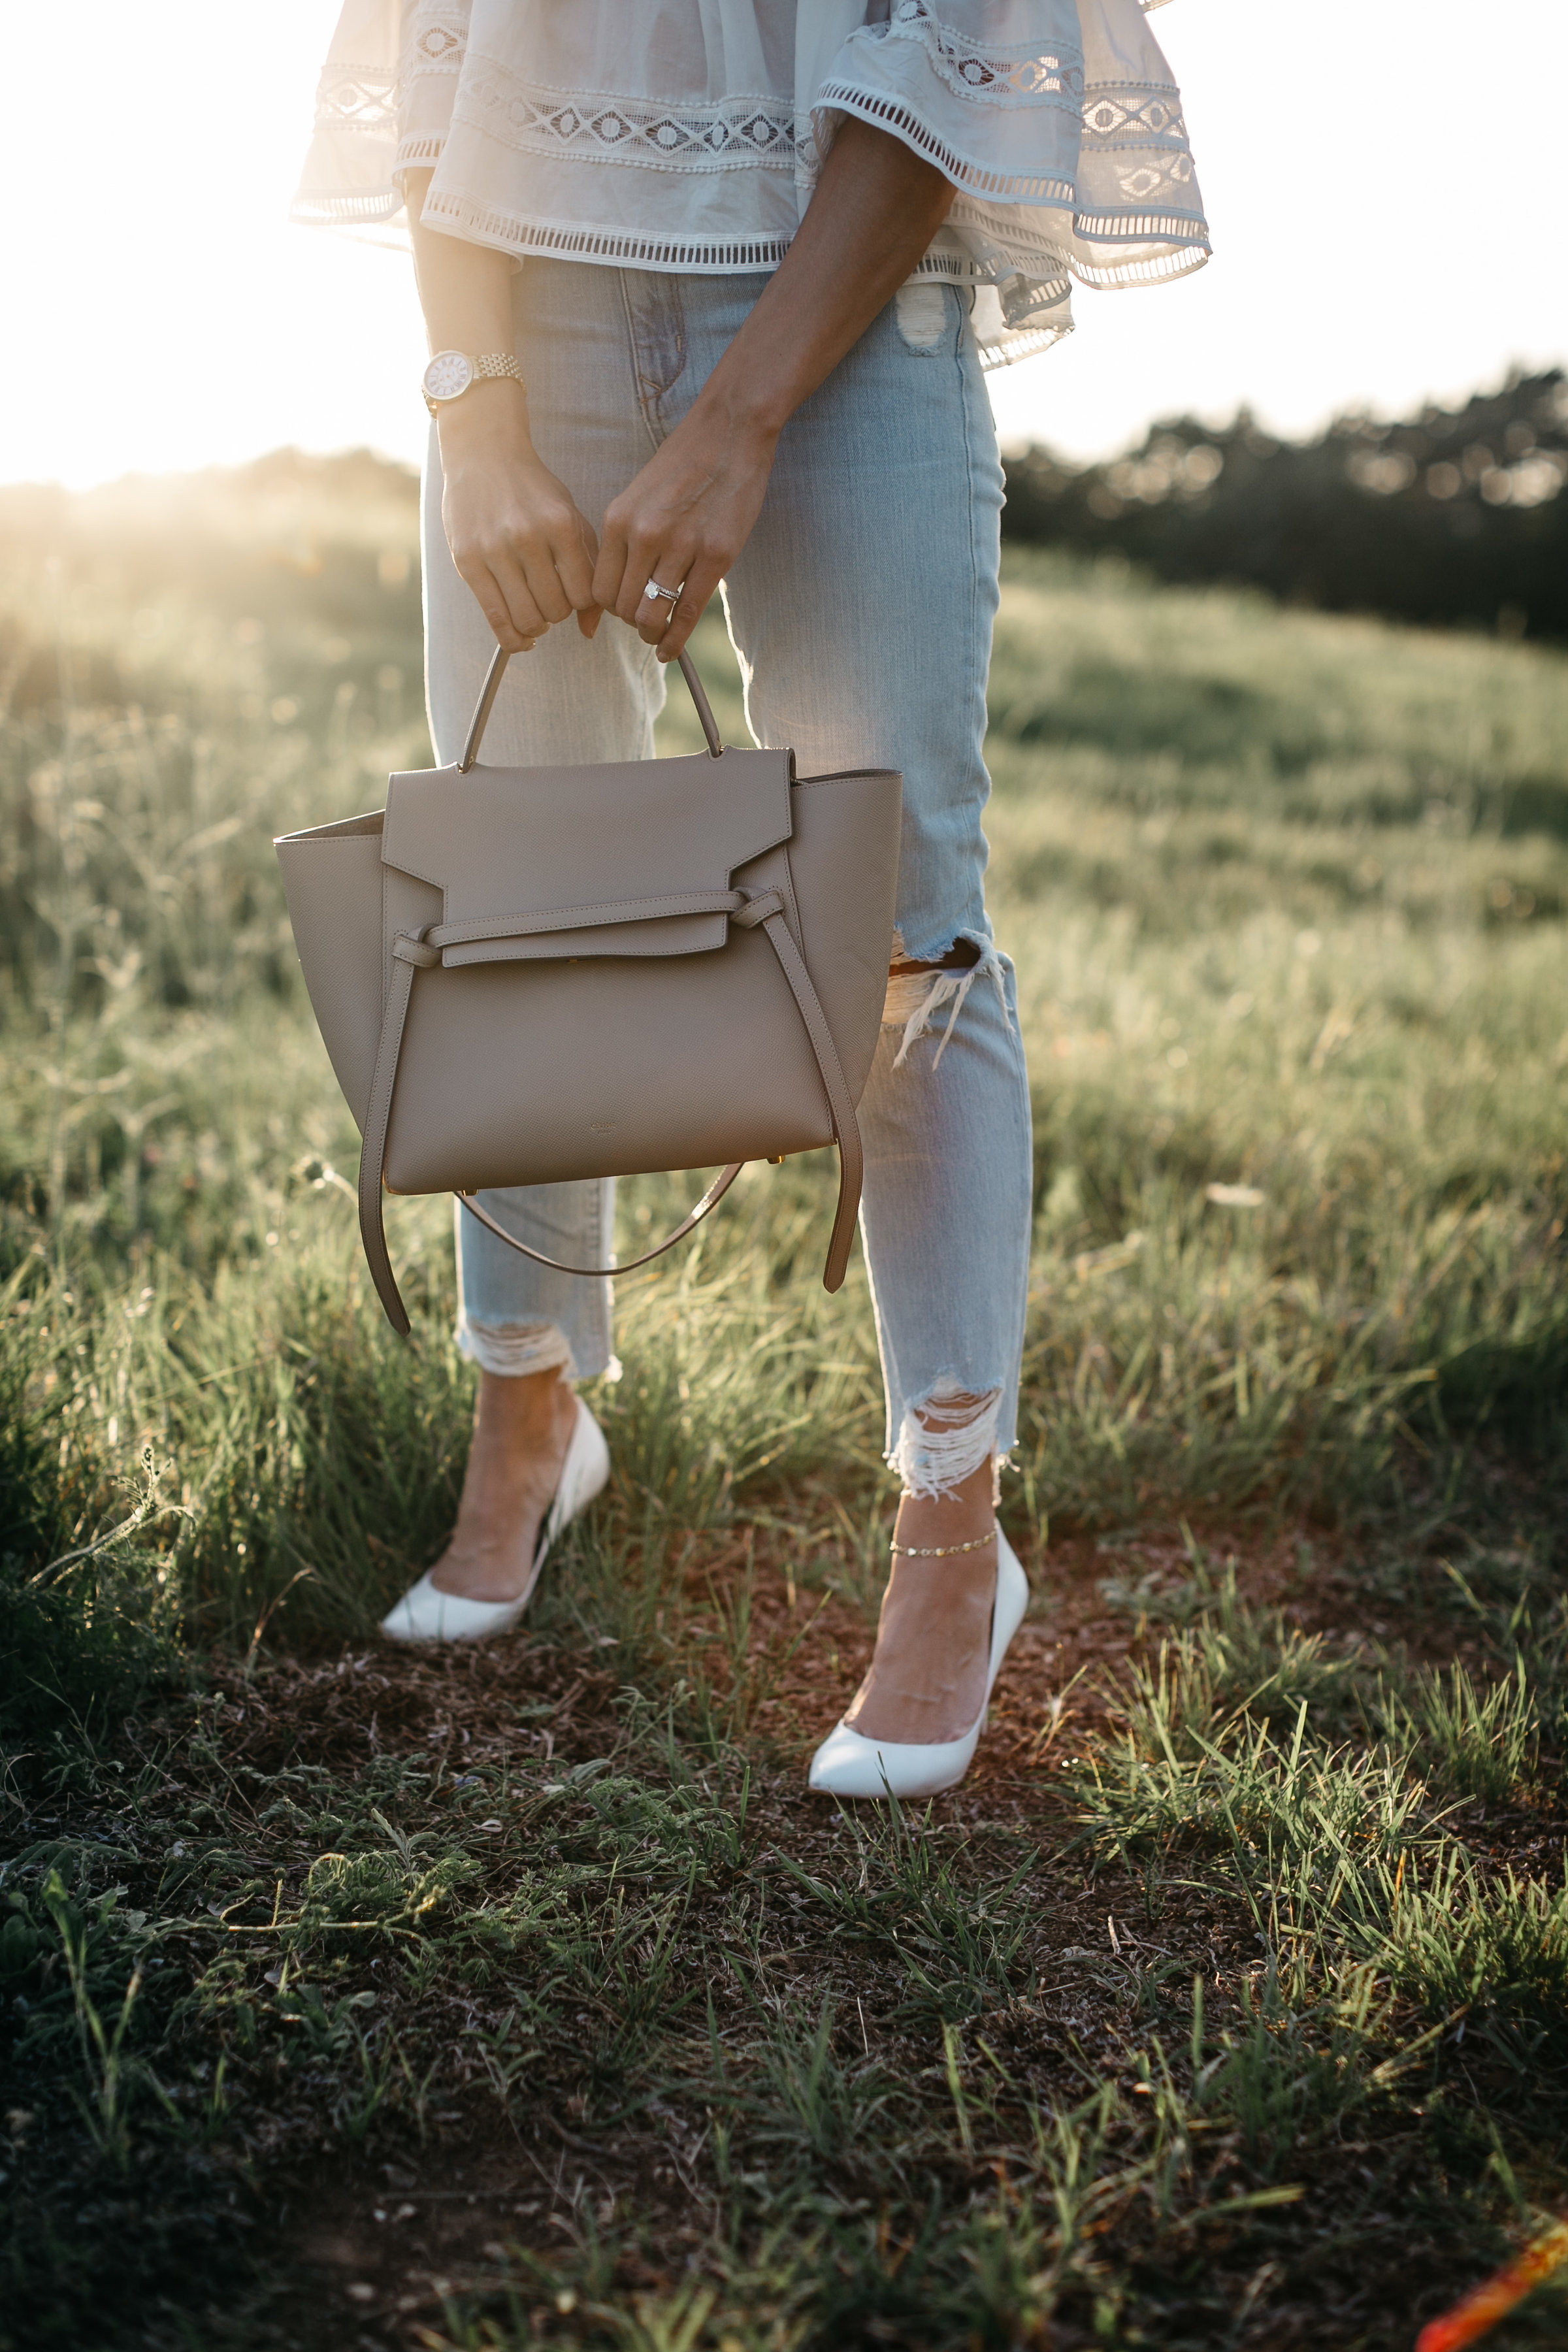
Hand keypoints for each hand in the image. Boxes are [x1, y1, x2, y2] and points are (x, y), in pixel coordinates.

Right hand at [438, 387, 600, 652]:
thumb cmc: (534, 491)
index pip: (583, 594)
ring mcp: (494, 550)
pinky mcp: (468, 561)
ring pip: (527, 619)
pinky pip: (496, 619)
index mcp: (560, 525)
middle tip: (550, 600)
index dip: (582, 603)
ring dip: (537, 625)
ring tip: (535, 612)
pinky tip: (521, 638)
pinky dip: (513, 639)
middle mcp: (528, 538)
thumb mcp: (570, 519)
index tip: (573, 594)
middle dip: (558, 614)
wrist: (483, 454)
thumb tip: (591, 630)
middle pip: (556, 610)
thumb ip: (589, 568)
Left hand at [592, 393, 778, 661]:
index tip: (621, 611)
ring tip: (657, 635)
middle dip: (631, 623)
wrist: (729, 431)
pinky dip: (676, 641)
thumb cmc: (685, 462)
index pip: (600, 588)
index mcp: (619, 519)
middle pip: (623, 607)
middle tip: (643, 625)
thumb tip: (621, 583)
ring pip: (652, 615)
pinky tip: (671, 651)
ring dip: (652, 634)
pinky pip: (687, 613)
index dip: (608, 609)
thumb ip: (627, 536)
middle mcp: (644, 535)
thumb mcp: (639, 494)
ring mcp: (680, 547)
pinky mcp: (715, 556)